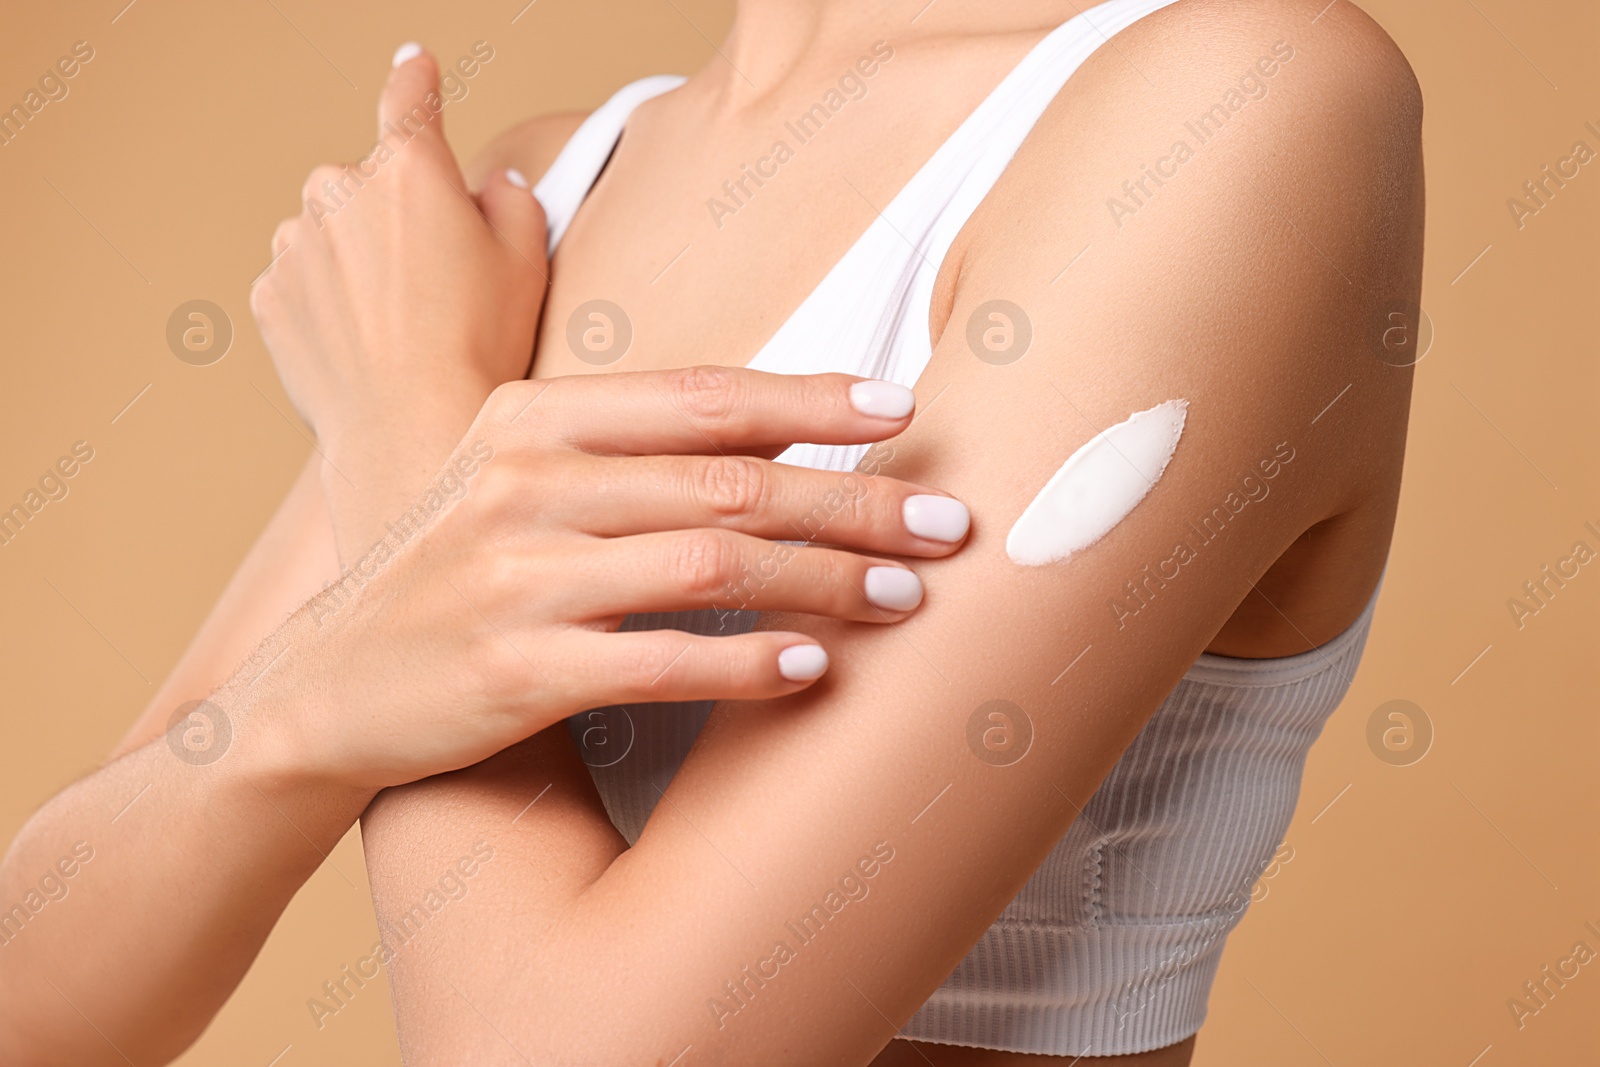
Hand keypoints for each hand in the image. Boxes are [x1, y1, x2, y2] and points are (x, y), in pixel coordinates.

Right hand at [238, 368, 971, 793]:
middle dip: (855, 501)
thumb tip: (775, 439)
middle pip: (730, 480)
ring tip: (908, 596)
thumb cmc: (444, 576)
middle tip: (946, 524)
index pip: (701, 396)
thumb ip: (618, 448)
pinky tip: (813, 667)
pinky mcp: (515, 670)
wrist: (322, 689)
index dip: (813, 401)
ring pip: (713, 563)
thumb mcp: (507, 478)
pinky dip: (749, 662)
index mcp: (529, 418)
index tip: (903, 411)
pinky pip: (663, 659)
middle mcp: (524, 482)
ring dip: (827, 579)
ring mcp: (516, 576)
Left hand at [249, 45, 545, 546]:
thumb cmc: (479, 348)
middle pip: (369, 184)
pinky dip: (327, 304)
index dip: (416, 80)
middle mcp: (340, 191)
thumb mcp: (529, 263)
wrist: (411, 430)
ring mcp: (295, 244)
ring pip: (329, 234)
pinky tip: (367, 346)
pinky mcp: (269, 296)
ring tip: (401, 326)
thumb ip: (513, 201)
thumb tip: (490, 187)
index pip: (410, 100)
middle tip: (438, 284)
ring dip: (357, 262)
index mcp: (411, 171)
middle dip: (395, 218)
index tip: (413, 64)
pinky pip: (301, 283)